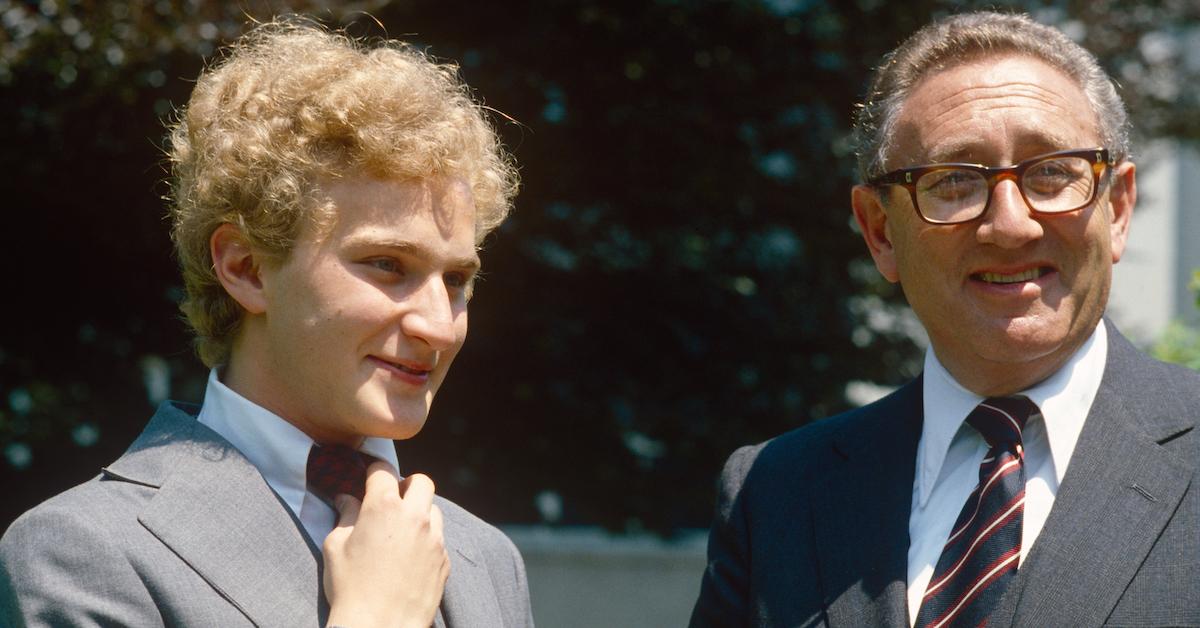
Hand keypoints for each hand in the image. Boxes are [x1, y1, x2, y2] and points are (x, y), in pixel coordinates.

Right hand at [324, 464, 449, 627]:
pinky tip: (410, 555)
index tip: (370, 478)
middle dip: (407, 484)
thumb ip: (345, 515)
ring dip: (420, 512)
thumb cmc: (350, 587)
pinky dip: (427, 539)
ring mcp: (434, 539)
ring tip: (403, 529)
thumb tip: (346, 499)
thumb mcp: (335, 546)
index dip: (374, 471)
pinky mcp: (444, 560)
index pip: (383, 471)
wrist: (379, 626)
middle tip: (393, 499)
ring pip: (434, 509)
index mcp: (384, 507)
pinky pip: (439, 538)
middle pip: (421, 481)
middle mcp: (414, 517)